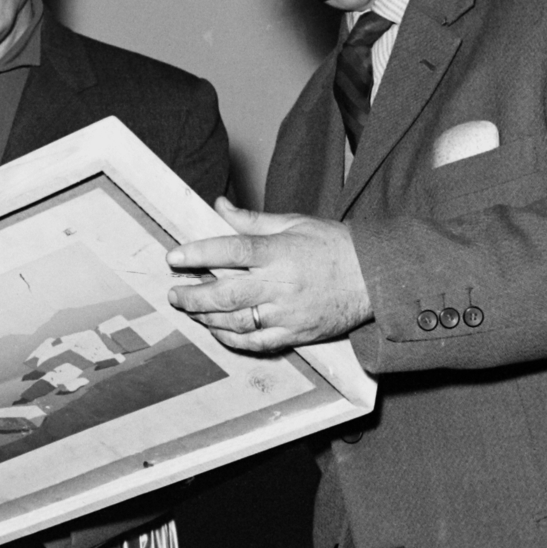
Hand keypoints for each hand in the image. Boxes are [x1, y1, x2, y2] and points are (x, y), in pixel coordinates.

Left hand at [165, 198, 372, 351]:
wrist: (372, 278)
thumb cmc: (333, 246)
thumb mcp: (294, 222)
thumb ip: (252, 219)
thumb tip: (219, 205)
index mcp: (280, 252)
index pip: (231, 250)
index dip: (199, 254)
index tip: (174, 258)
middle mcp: (281, 285)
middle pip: (226, 293)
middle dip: (193, 295)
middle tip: (174, 293)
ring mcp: (287, 313)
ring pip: (236, 321)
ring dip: (206, 318)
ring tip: (190, 310)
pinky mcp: (294, 334)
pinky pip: (256, 342)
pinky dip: (231, 338)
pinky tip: (216, 330)